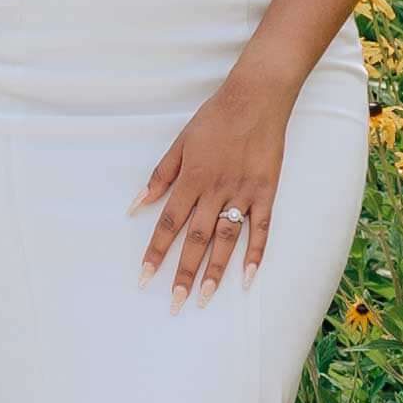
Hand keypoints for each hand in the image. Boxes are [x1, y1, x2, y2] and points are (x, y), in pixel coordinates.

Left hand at [132, 70, 291, 308]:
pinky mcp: (266, 192)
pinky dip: (256, 254)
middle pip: (196, 239)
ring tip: (205, 299)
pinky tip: (248, 278)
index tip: (145, 278)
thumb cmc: (214, 119)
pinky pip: (262, 229)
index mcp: (191, 179)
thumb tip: (136, 205)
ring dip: (215, 271)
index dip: (156, 252)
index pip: (169, 224)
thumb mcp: (180, 144)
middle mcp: (215, 190)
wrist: (256, 99)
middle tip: (175, 303)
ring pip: (226, 240)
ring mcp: (243, 193)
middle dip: (183, 273)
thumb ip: (160, 177)